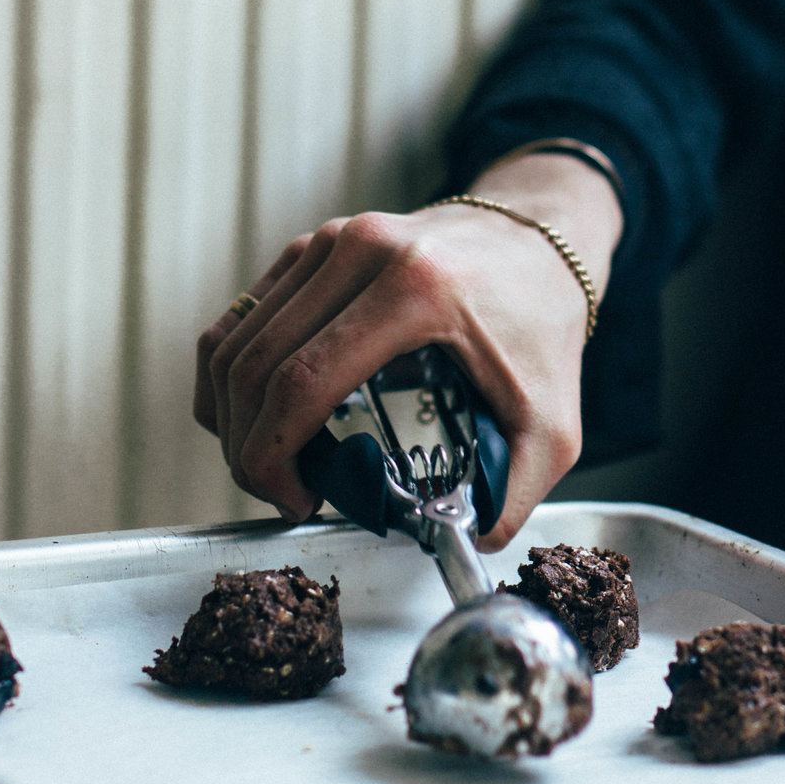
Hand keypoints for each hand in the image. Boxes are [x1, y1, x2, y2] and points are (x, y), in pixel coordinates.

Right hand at [194, 153, 621, 549]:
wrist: (538, 238)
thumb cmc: (540, 321)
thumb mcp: (553, 421)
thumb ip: (515, 493)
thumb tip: (467, 545)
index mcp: (418, 289)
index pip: (305, 382)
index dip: (276, 456)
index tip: (297, 499)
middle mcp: (363, 251)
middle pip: (257, 364)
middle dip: (248, 446)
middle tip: (279, 492)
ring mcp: (331, 239)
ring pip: (234, 338)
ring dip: (231, 411)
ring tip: (270, 459)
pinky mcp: (314, 244)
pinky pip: (243, 313)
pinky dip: (231, 370)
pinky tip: (253, 413)